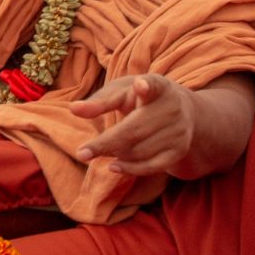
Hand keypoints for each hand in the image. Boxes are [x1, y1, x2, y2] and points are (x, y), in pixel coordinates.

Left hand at [70, 74, 198, 177]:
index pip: (153, 85)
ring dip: (115, 154)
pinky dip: (130, 169)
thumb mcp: (122, 92)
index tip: (140, 85)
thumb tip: (73, 109)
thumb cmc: (141, 98)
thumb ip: (100, 101)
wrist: (181, 112)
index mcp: (158, 86)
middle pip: (135, 129)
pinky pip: (153, 166)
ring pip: (140, 151)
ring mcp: (178, 131)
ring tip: (99, 151)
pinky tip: (113, 166)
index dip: (146, 86)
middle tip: (81, 153)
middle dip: (106, 143)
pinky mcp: (179, 150)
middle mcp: (172, 108)